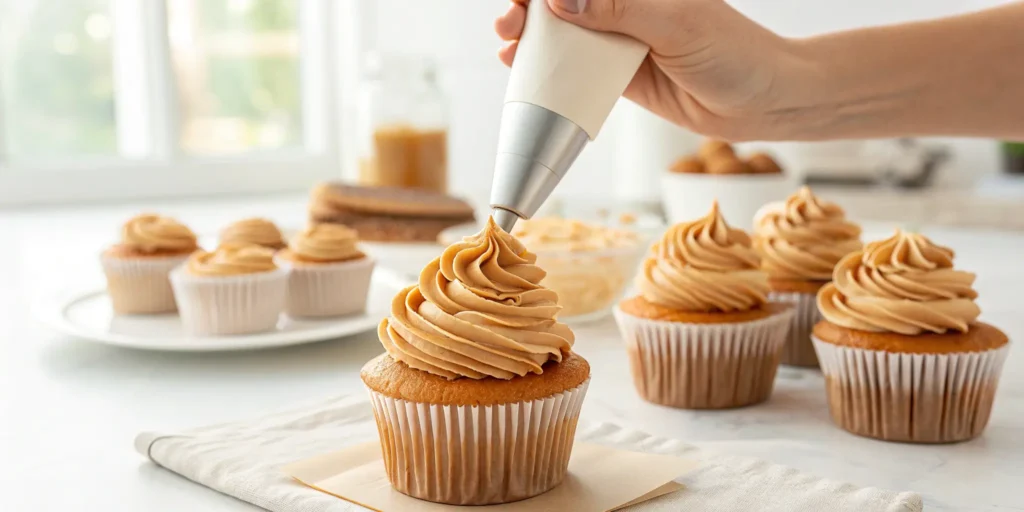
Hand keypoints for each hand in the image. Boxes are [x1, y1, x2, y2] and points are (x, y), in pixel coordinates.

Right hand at [495, 0, 803, 140]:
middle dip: (528, 8)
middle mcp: (626, 5)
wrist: (761, 103)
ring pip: (562, 33)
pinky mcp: (617, 73)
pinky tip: (522, 69)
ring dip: (530, 39)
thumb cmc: (734, 52)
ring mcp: (619, 37)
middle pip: (563, 2)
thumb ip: (618, 7)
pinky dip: (546, 70)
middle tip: (511, 22)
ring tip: (508, 46)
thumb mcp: (675, 22)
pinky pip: (573, 69)